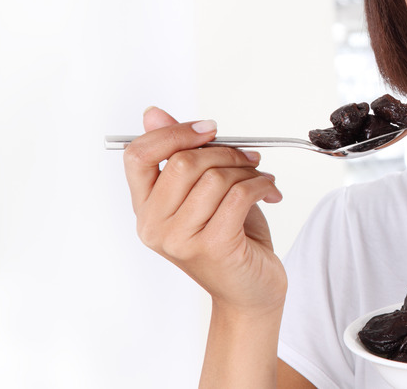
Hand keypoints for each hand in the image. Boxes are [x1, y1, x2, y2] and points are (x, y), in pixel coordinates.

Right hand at [123, 107, 286, 313]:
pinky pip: (237, 196)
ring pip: (214, 177)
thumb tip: (153, 114)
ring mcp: (180, 239)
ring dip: (247, 171)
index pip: (137, 156)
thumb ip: (181, 155)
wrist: (250, 292)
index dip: (174, 133)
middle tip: (249, 158)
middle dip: (224, 152)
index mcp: (145, 209)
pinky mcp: (212, 246)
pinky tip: (269, 191)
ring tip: (261, 179)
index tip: (209, 129)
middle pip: (182, 162)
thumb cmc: (230, 240)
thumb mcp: (204, 192)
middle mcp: (154, 226)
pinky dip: (260, 185)